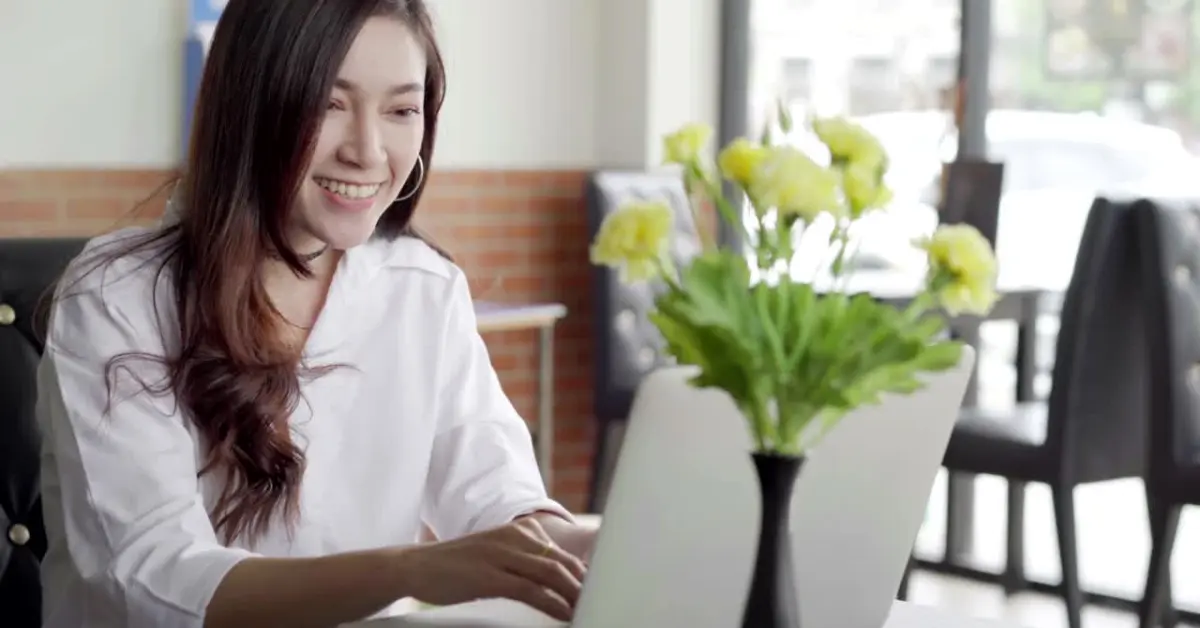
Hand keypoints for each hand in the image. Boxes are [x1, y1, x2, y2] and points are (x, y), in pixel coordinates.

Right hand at [395, 517, 587, 620]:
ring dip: (574, 595)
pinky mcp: (488, 576)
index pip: (561, 552)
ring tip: (589, 610)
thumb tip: (556, 579)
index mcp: (518, 531)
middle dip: (585, 584)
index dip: (583, 573)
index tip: (600, 588)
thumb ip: (524, 562)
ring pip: (550, 574)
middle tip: (603, 601)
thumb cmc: (457, 566)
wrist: (415, 566)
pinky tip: (565, 614)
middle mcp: (513, 537)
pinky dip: (552, 603)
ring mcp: (500, 555)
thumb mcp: (495, 554)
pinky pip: (530, 590)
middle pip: (562, 562)